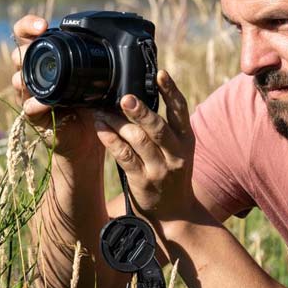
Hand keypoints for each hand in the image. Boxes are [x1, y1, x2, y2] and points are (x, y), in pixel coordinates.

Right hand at [11, 15, 101, 162]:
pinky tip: (44, 103)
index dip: (28, 25)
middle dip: (25, 50)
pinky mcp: (34, 117)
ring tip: (40, 75)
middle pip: (17, 55)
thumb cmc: (92, 103)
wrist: (91, 136)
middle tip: (36, 48)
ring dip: (26, 76)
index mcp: (46, 59)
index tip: (42, 25)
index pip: (26, 35)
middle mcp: (34, 74)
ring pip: (18, 80)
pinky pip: (28, 107)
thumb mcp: (96, 78)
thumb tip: (117, 38)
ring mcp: (31, 95)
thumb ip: (98, 60)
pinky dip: (35, 104)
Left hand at [93, 70, 208, 224]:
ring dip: (117, 123)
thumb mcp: (178, 150)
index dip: (171, 91)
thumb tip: (141, 95)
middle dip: (141, 111)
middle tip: (124, 97)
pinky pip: (124, 156)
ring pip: (138, 141)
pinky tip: (100, 128)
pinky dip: (110, 140)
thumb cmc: (172, 174)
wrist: (176, 214)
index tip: (160, 72)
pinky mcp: (142, 181)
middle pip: (158, 127)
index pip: (180, 111)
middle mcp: (176, 154)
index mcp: (186, 140)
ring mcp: (159, 169)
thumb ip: (166, 128)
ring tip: (101, 110)